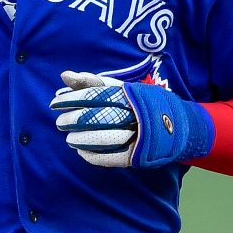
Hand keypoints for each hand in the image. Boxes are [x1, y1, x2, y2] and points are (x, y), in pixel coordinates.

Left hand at [50, 71, 213, 167]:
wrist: (176, 125)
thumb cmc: (138, 102)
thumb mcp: (116, 87)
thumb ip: (90, 82)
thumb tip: (63, 75)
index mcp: (128, 93)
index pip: (96, 94)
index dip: (74, 98)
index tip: (55, 102)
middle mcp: (134, 111)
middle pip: (98, 115)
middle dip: (75, 120)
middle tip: (59, 123)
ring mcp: (139, 132)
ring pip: (105, 136)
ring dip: (83, 139)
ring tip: (69, 140)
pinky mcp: (139, 152)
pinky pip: (113, 156)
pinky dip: (94, 156)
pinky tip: (82, 153)